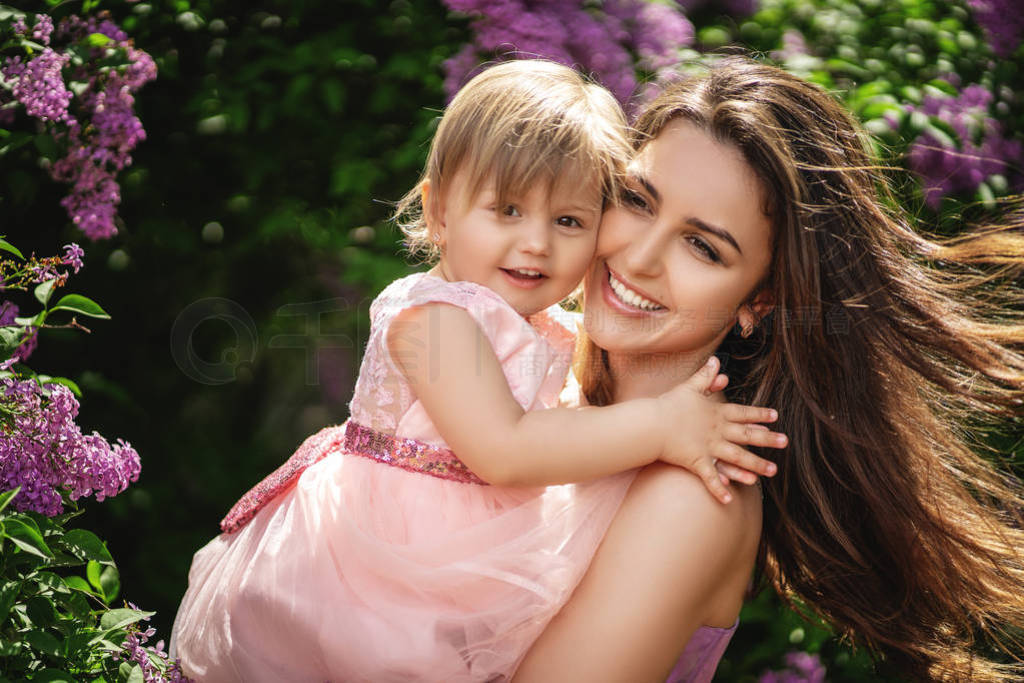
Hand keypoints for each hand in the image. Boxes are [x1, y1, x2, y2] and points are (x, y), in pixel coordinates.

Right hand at [656, 356, 785, 503]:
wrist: (651, 423)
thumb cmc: (668, 405)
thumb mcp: (689, 387)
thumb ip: (705, 376)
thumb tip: (717, 361)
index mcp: (716, 413)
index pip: (742, 413)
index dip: (759, 414)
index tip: (775, 417)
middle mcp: (717, 430)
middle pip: (747, 435)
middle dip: (767, 439)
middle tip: (785, 442)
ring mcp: (709, 447)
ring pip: (737, 457)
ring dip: (756, 465)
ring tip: (772, 471)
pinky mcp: (697, 461)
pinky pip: (710, 478)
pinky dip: (719, 489)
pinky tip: (730, 500)